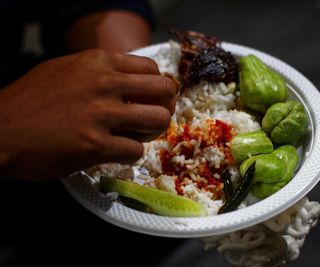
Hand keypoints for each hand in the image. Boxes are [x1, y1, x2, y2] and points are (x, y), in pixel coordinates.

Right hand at [0, 49, 176, 180]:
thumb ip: (99, 70)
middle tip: (153, 119)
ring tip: (136, 136)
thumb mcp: (65, 70)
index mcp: (98, 62)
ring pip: (157, 120)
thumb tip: (130, 79)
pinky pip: (136, 151)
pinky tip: (116, 153)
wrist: (0, 132)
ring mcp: (101, 114)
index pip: (151, 69)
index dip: (157, 87)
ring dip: (151, 132)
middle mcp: (104, 83)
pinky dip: (130, 154)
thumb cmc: (30, 101)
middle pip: (163, 91)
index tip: (152, 99)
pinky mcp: (96, 145)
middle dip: (163, 107)